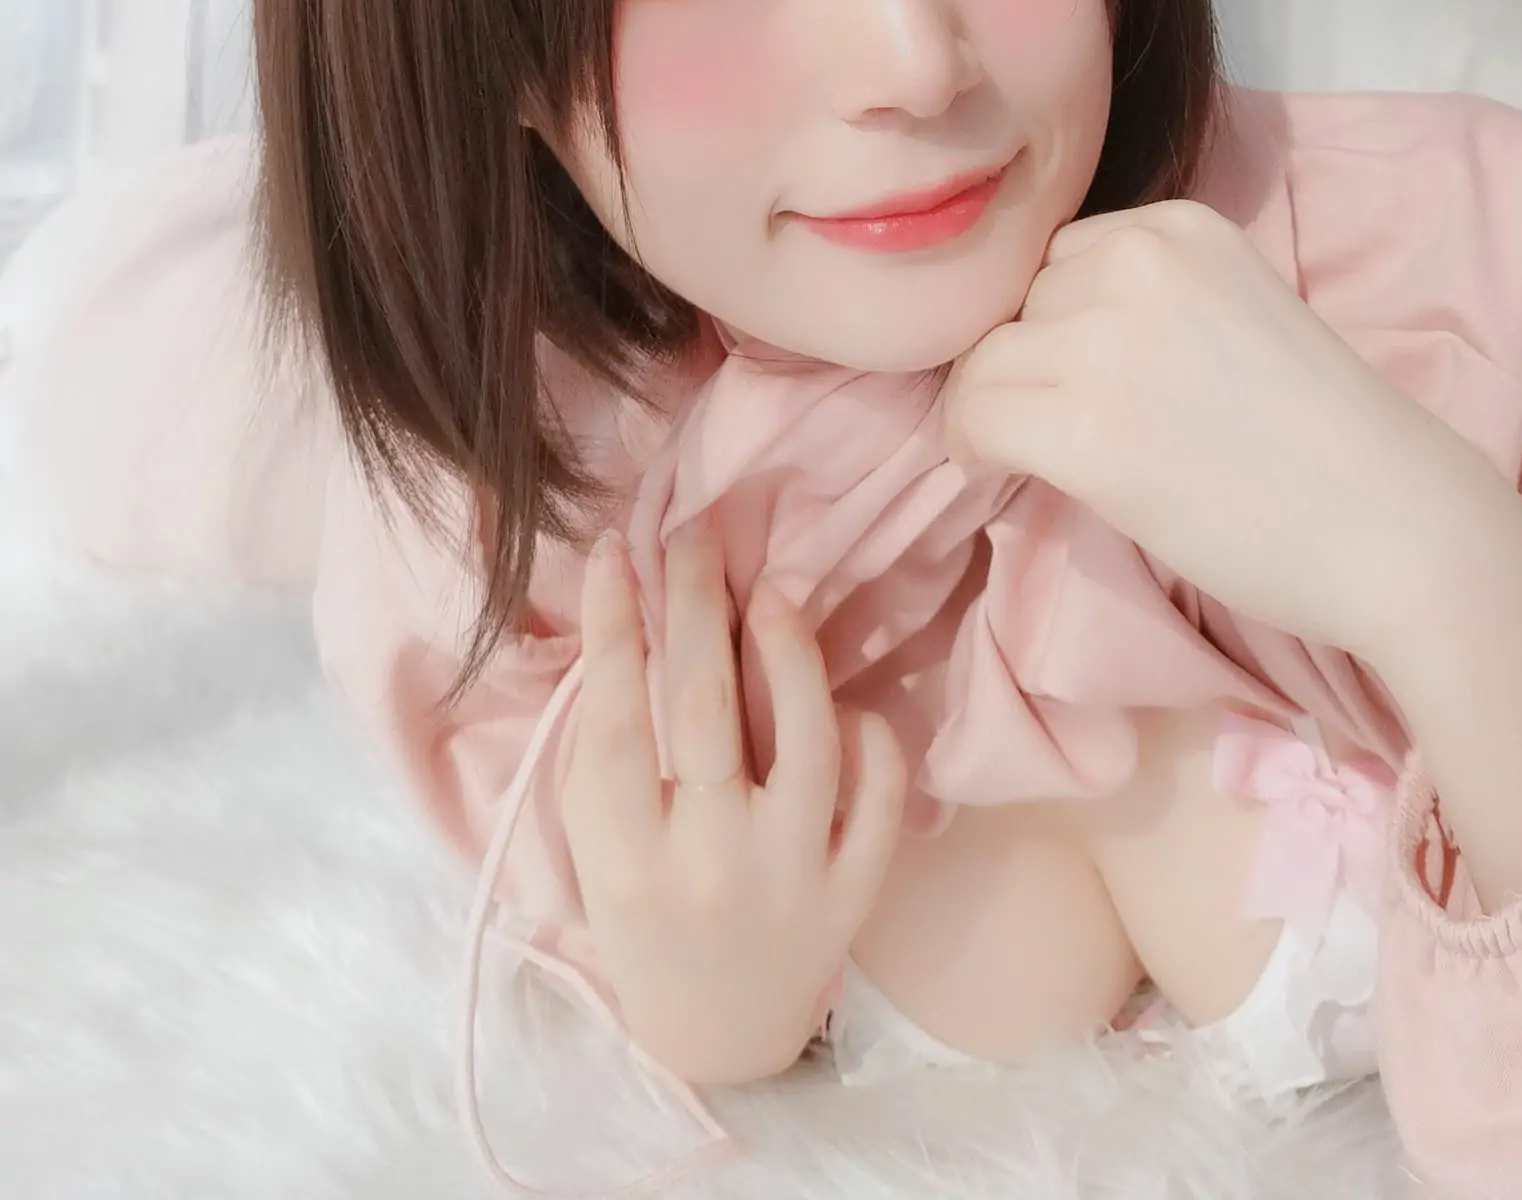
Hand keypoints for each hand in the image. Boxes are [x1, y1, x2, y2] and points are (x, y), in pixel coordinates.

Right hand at [560, 508, 908, 1085]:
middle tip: (695, 533)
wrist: (717, 1031)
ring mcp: (791, 877)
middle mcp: (711, 864)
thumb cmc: (645, 907)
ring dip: (789, 652)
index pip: (617, 720)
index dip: (612, 625)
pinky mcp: (854, 892)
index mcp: (627, 856)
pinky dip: (868, 738)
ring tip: (772, 589)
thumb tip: (623, 609)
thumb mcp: (600, 840)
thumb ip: (608, 743)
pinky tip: (844, 701)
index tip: (614, 548)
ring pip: (806, 742)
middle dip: (696, 605)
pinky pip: (877, 798)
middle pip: (706, 710)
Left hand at [938, 199, 1501, 659]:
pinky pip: (974, 416)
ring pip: (986, 357)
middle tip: (1076, 430)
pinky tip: (997, 472)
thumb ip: (1149, 305)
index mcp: (1182, 226)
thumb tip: (1035, 338)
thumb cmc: (1331, 442)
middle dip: (1034, 364)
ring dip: (998, 406)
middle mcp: (1139, 258)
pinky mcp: (1086, 424)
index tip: (1084, 384)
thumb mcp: (1234, 316)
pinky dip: (971, 445)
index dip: (1060, 326)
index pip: (1064, 258)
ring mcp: (1109, 338)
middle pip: (1022, 302)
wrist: (1401, 527)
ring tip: (1035, 457)